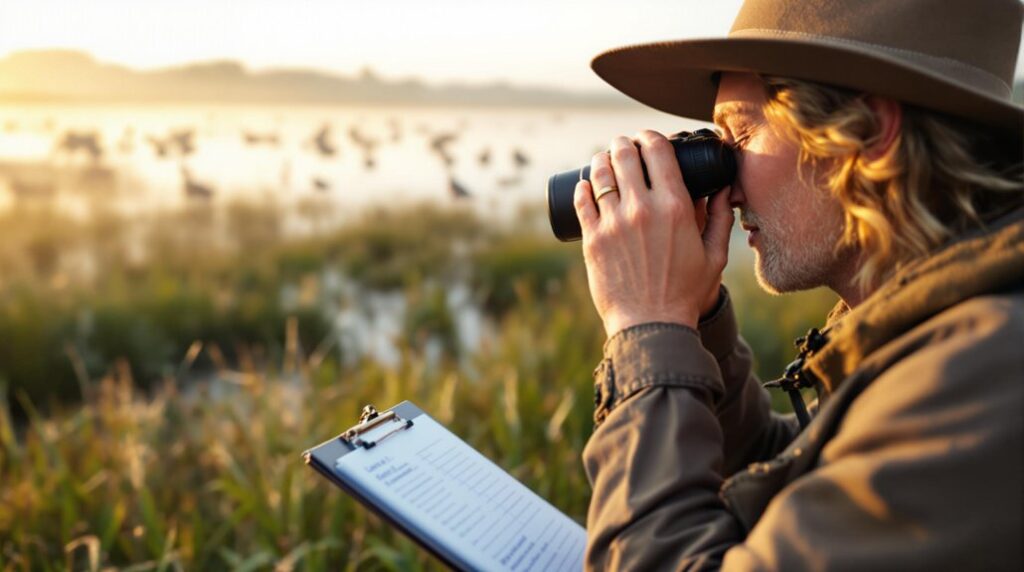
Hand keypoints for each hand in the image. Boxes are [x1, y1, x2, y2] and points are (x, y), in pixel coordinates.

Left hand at [573, 130, 733, 337]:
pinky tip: (586, 184)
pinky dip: (583, 186)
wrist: (651, 326)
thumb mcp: (714, 256)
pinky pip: (582, 200)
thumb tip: (723, 190)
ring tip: (604, 160)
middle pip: (624, 154)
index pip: (657, 150)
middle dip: (623, 143)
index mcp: (675, 207)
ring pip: (600, 173)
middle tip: (623, 145)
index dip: (650, 136)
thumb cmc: (685, 293)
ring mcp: (613, 223)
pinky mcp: (592, 239)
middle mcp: (642, 209)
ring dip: (602, 159)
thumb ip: (720, 219)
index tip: (647, 137)